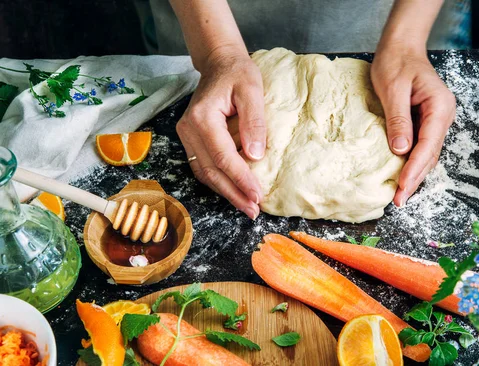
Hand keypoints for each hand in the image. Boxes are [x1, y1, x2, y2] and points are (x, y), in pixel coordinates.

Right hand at [176, 49, 265, 218]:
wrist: (219, 64)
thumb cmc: (238, 74)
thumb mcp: (252, 91)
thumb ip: (254, 122)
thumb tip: (255, 157)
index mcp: (203, 118)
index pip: (223, 157)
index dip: (241, 180)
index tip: (258, 196)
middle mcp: (189, 129)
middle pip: (211, 171)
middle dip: (233, 193)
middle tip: (253, 210)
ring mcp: (186, 135)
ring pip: (204, 173)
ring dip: (226, 192)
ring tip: (247, 206)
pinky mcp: (190, 139)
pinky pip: (203, 166)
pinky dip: (219, 181)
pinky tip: (235, 190)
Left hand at [371, 46, 455, 205]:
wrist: (401, 47)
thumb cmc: (396, 62)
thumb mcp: (393, 89)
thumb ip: (398, 119)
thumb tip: (400, 150)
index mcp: (439, 107)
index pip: (428, 145)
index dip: (414, 169)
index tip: (403, 188)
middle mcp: (442, 116)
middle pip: (430, 154)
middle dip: (415, 178)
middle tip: (399, 200)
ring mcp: (436, 120)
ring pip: (427, 153)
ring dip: (414, 173)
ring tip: (400, 195)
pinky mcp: (425, 122)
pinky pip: (420, 146)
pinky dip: (411, 161)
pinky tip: (401, 175)